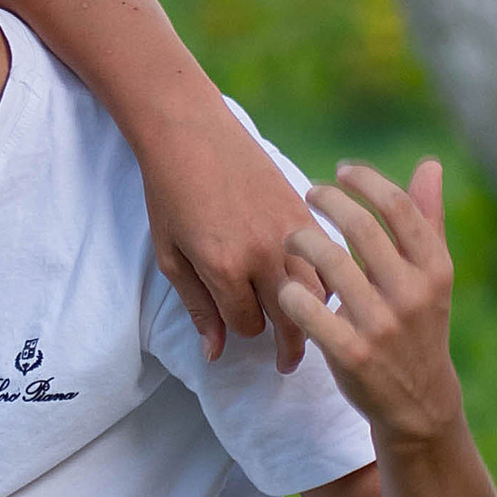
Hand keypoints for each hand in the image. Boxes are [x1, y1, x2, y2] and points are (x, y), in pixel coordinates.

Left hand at [137, 105, 312, 371]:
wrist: (190, 132)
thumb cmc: (169, 193)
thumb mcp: (171, 256)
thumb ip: (197, 307)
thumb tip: (216, 354)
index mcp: (224, 268)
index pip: (248, 326)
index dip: (243, 332)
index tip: (240, 328)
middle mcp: (263, 253)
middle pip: (292, 319)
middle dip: (289, 346)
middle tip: (286, 364)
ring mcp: (288, 230)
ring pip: (318, 291)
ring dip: (312, 311)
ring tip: (304, 324)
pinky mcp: (303, 209)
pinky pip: (327, 258)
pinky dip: (323, 276)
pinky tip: (313, 285)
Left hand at [275, 159, 463, 447]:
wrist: (420, 403)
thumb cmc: (419, 326)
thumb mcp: (432, 277)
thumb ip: (427, 220)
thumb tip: (429, 164)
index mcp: (435, 270)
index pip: (399, 208)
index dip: (366, 181)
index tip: (341, 171)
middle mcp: (412, 294)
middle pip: (360, 228)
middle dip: (327, 200)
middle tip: (309, 193)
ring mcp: (381, 326)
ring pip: (329, 263)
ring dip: (302, 240)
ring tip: (292, 236)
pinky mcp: (351, 355)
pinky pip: (308, 310)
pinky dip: (291, 292)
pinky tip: (287, 286)